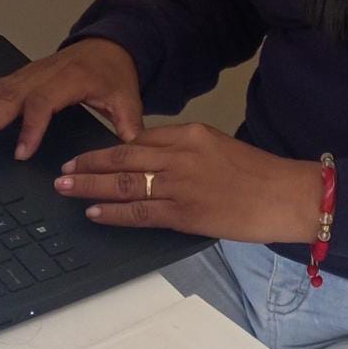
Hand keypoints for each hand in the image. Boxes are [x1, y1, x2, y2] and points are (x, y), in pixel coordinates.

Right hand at [0, 38, 143, 159]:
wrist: (110, 45)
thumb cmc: (115, 73)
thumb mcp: (127, 98)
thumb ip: (128, 125)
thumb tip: (132, 148)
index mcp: (72, 79)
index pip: (46, 103)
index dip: (32, 127)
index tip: (22, 152)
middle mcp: (47, 73)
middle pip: (15, 96)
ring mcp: (33, 72)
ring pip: (2, 86)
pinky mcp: (25, 75)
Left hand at [55, 122, 323, 243]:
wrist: (285, 195)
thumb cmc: (258, 173)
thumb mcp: (218, 146)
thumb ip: (185, 150)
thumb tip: (150, 160)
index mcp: (190, 134)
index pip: (138, 139)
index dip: (107, 148)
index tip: (87, 154)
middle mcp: (180, 155)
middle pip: (122, 158)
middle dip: (88, 165)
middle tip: (62, 170)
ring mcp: (180, 185)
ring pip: (124, 184)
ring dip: (90, 187)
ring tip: (66, 188)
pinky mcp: (185, 214)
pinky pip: (140, 213)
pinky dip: (114, 213)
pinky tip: (94, 212)